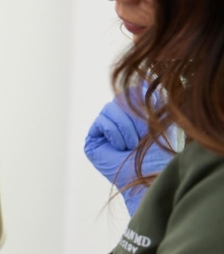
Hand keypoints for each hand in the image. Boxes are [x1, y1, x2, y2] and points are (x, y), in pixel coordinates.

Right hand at [84, 89, 174, 214]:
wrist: (151, 173)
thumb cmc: (160, 151)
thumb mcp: (160, 116)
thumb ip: (150, 96)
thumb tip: (141, 80)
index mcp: (138, 112)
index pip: (136, 89)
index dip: (145, 102)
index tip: (154, 122)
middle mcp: (120, 119)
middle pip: (123, 97)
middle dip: (136, 117)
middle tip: (142, 137)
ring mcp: (105, 129)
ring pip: (111, 107)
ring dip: (126, 127)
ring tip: (131, 145)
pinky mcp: (93, 140)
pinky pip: (101, 121)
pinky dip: (114, 133)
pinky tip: (120, 148)